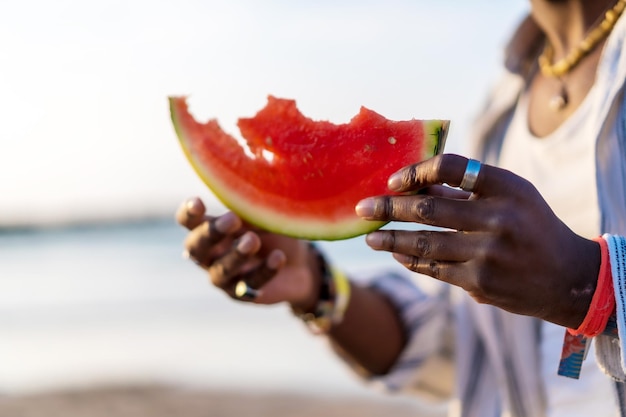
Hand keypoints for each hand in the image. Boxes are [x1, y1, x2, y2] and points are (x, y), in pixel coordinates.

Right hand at [176, 197, 319, 309]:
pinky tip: (278, 257)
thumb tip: (244, 196)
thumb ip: (248, 210)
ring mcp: (223, 277)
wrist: (297, 265)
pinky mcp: (242, 294)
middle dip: (212, 233)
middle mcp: (209, 255)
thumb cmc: (272, 234)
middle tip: (232, 219)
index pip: (189, 222)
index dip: (188, 214)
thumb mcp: (260, 217)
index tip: (198, 203)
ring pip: (221, 270)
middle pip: (196, 248)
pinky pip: (249, 284)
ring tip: (254, 240)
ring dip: (236, 255)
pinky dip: (265, 270)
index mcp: (210, 230)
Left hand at [355, 153, 599, 327]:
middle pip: (427, 209)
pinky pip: (433, 268)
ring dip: (390, 239)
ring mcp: (488, 253)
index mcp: (507, 187)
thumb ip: (465, 191)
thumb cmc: (531, 227)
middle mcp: (498, 219)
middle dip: (387, 208)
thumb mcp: (511, 197)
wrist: (567, 278)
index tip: (393, 180)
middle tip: (362, 207)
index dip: (416, 171)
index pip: (450, 168)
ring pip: (424, 243)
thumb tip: (413, 185)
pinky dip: (410, 259)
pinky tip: (395, 253)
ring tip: (369, 237)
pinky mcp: (480, 282)